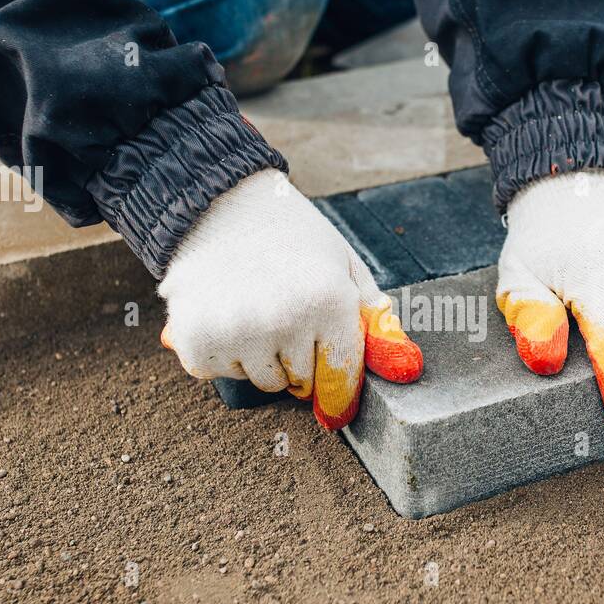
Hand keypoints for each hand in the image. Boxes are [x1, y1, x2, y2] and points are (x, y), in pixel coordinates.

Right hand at [158, 169, 422, 428]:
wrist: (215, 200)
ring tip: (253, 308)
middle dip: (299, 357)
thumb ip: (375, 318)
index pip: (342, 374)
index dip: (340, 385)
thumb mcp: (343, 265)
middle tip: (284, 312)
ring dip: (262, 357)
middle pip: (302, 382)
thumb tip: (408, 369)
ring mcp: (235, 332)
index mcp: (327, 300)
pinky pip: (222, 373)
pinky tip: (224, 312)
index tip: (337, 403)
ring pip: (263, 381)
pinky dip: (223, 352)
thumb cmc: (291, 235)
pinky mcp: (195, 340)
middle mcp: (282, 320)